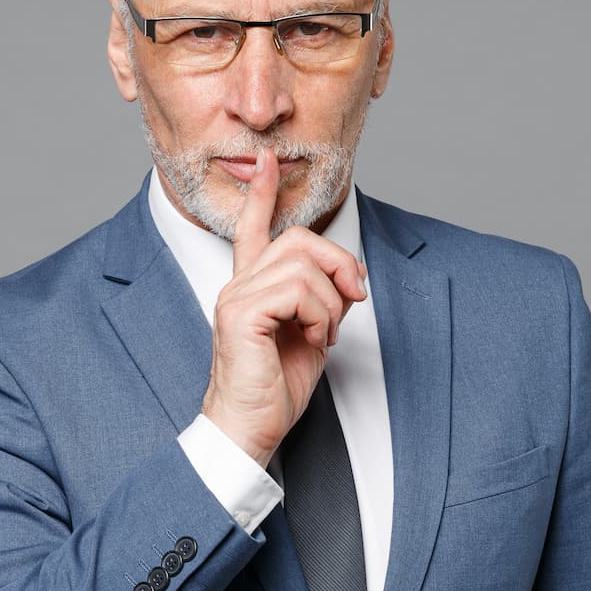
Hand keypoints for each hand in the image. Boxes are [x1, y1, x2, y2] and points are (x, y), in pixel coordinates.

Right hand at [200, 151, 369, 466]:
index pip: (254, 229)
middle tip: (354, 299)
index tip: (268, 160)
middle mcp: (239, 284)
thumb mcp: (313, 336)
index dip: (263, 194)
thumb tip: (348, 278)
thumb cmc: (274, 391)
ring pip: (305, 265)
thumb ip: (326, 300)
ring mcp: (236, 296)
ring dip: (331, 303)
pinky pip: (299, 291)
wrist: (248, 429)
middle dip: (340, 265)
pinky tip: (314, 340)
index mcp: (252, 288)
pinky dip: (320, 316)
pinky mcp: (241, 313)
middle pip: (300, 239)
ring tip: (323, 335)